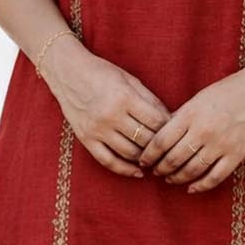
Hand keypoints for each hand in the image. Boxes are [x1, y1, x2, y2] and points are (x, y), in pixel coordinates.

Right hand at [39, 36, 171, 179]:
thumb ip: (150, 100)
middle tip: (169, 149)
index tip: (177, 132)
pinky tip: (137, 172)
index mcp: (124, 97)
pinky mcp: (86, 139)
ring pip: (130, 153)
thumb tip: (171, 120)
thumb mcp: (130, 80)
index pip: (156, 121)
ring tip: (155, 158)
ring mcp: (97, 129)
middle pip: (145, 139)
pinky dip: (125, 170)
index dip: (170, 129)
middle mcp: (110, 115)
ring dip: (145, 158)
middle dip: (160, 146)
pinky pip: (108, 161)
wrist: (68, 73)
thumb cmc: (102, 73)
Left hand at [136, 62, 244, 193]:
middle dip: (160, 168)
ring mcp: (221, 144)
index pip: (161, 141)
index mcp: (191, 114)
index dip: (149, 155)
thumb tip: (161, 134)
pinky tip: (192, 188)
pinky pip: (215, 177)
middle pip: (173, 158)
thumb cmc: (229, 90)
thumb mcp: (199, 98)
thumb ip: (181, 116)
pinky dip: (201, 186)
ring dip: (177, 178)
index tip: (143, 161)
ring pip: (191, 170)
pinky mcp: (237, 154)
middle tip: (155, 172)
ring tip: (170, 179)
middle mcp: (203, 130)